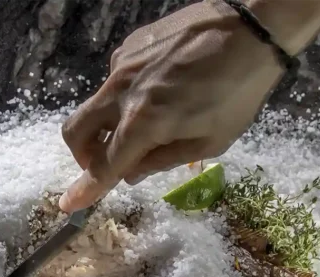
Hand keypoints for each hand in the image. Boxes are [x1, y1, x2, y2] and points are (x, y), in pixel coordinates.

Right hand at [58, 0, 285, 211]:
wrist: (251, 28)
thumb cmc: (239, 92)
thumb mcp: (210, 141)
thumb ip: (163, 160)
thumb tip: (130, 173)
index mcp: (143, 123)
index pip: (103, 165)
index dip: (84, 190)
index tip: (68, 205)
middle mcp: (122, 93)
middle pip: (76, 132)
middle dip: (81, 156)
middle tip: (104, 163)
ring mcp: (122, 65)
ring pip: (94, 104)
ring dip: (105, 125)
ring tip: (146, 123)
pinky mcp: (130, 46)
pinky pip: (114, 81)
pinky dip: (124, 97)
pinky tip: (159, 91)